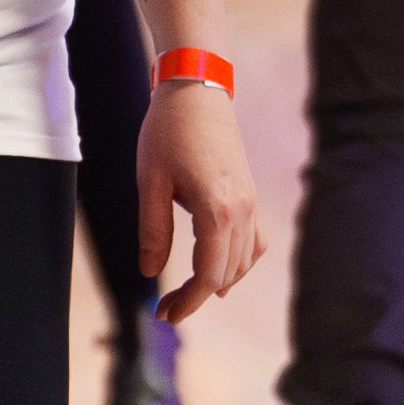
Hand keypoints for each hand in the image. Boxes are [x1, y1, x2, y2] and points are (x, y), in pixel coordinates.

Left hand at [137, 85, 265, 322]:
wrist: (196, 90)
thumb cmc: (168, 132)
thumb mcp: (150, 182)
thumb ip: (153, 231)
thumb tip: (150, 273)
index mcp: (217, 210)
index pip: (210, 274)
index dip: (188, 300)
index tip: (164, 314)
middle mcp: (242, 210)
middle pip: (227, 273)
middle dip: (197, 296)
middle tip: (164, 308)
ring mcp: (251, 202)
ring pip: (244, 261)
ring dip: (218, 281)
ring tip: (187, 293)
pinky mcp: (250, 194)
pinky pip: (254, 241)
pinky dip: (238, 262)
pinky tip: (221, 270)